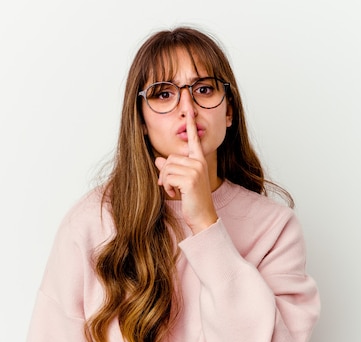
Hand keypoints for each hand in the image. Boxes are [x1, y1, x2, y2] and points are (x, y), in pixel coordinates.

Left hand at [154, 112, 217, 233]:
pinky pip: (167, 176)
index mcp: (200, 160)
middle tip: (170, 185)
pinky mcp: (190, 179)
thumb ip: (170, 168)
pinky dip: (167, 187)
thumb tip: (158, 159)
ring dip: (165, 181)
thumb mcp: (180, 181)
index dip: (191, 122)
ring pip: (166, 167)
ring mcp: (196, 170)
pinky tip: (175, 194)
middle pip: (170, 158)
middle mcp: (199, 162)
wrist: (202, 216)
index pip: (193, 138)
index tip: (189, 106)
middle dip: (165, 173)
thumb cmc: (193, 199)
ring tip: (174, 190)